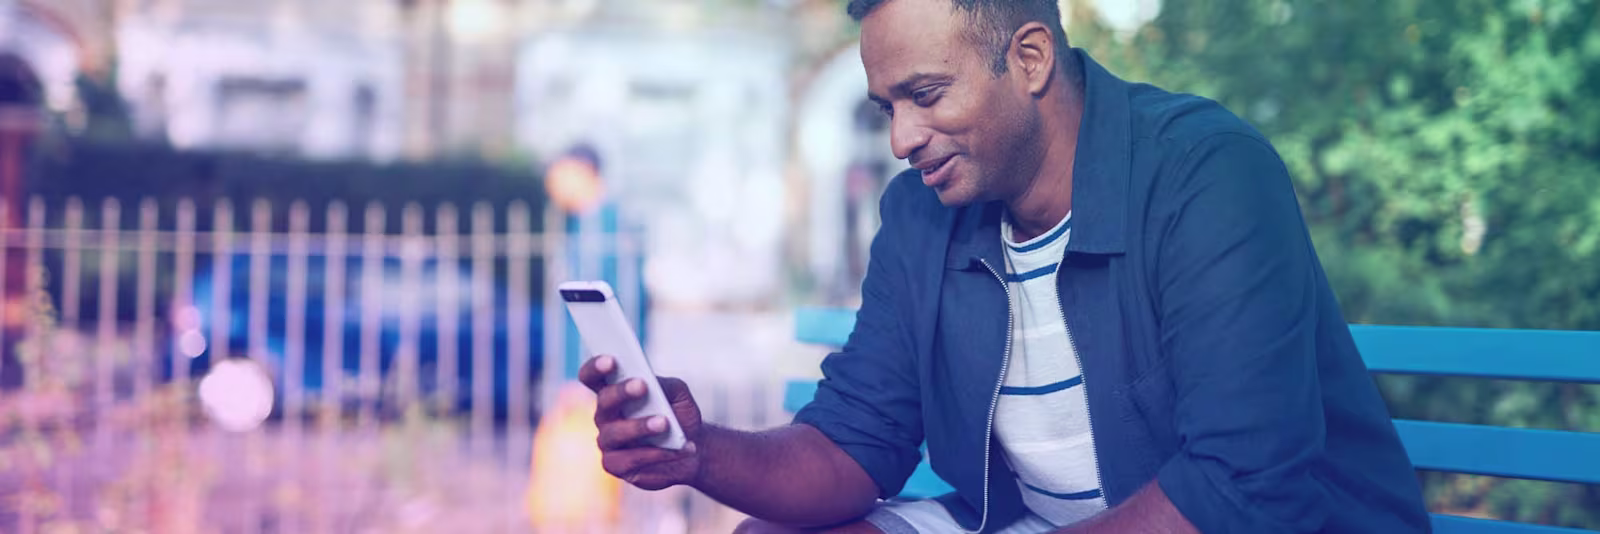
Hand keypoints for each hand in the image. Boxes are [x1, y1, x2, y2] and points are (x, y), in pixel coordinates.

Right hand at [577, 355, 704, 489]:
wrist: (692, 448)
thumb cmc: (679, 415)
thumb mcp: (679, 395)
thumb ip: (665, 385)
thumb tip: (652, 384)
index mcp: (613, 391)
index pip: (591, 376)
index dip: (596, 367)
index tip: (612, 360)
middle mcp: (605, 415)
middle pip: (603, 401)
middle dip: (621, 392)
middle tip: (641, 385)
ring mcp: (607, 441)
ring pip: (614, 432)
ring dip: (639, 426)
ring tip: (664, 423)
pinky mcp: (616, 465)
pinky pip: (629, 459)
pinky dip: (655, 453)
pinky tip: (677, 448)